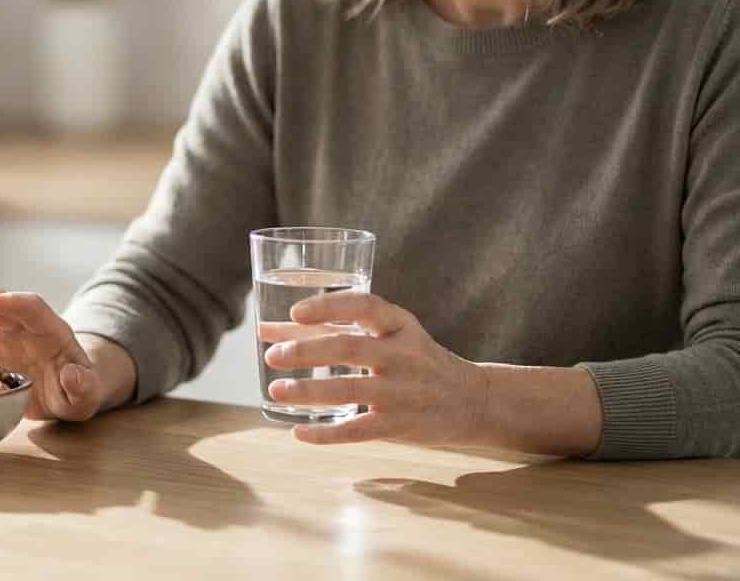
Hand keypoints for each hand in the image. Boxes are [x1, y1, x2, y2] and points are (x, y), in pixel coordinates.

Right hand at [0, 283, 132, 421]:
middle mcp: (24, 327)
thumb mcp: (86, 395)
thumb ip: (82, 386)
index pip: (34, 309)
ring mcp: (3, 334)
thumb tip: (72, 374)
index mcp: (51, 332)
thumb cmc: (79, 392)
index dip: (16, 304)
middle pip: (1, 306)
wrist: (67, 392)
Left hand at [263, 290, 489, 445]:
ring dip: (308, 391)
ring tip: (275, 391)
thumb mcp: (386, 336)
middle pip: (349, 348)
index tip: (295, 312)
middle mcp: (403, 355)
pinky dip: (326, 434)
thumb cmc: (415, 361)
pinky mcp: (400, 426)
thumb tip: (266, 329)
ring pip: (349, 390)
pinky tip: (298, 432)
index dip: (328, 307)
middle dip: (306, 351)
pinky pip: (358, 430)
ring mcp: (402, 392)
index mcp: (399, 325)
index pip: (364, 306)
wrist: (474, 400)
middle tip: (272, 356)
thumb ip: (329, 329)